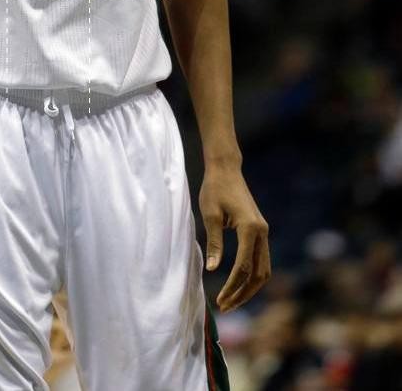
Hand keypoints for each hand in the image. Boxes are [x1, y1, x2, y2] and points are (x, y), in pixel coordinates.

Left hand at [199, 164, 269, 311]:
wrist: (226, 169)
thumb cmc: (215, 188)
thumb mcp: (210, 215)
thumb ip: (214, 243)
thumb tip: (212, 270)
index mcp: (250, 228)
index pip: (243, 267)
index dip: (232, 287)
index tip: (219, 300)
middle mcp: (262, 232)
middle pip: (258, 274)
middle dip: (243, 293)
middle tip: (225, 306)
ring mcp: (264, 232)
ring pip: (263, 270)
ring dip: (249, 288)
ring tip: (231, 300)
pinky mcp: (260, 231)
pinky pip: (261, 260)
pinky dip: (252, 276)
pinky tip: (238, 284)